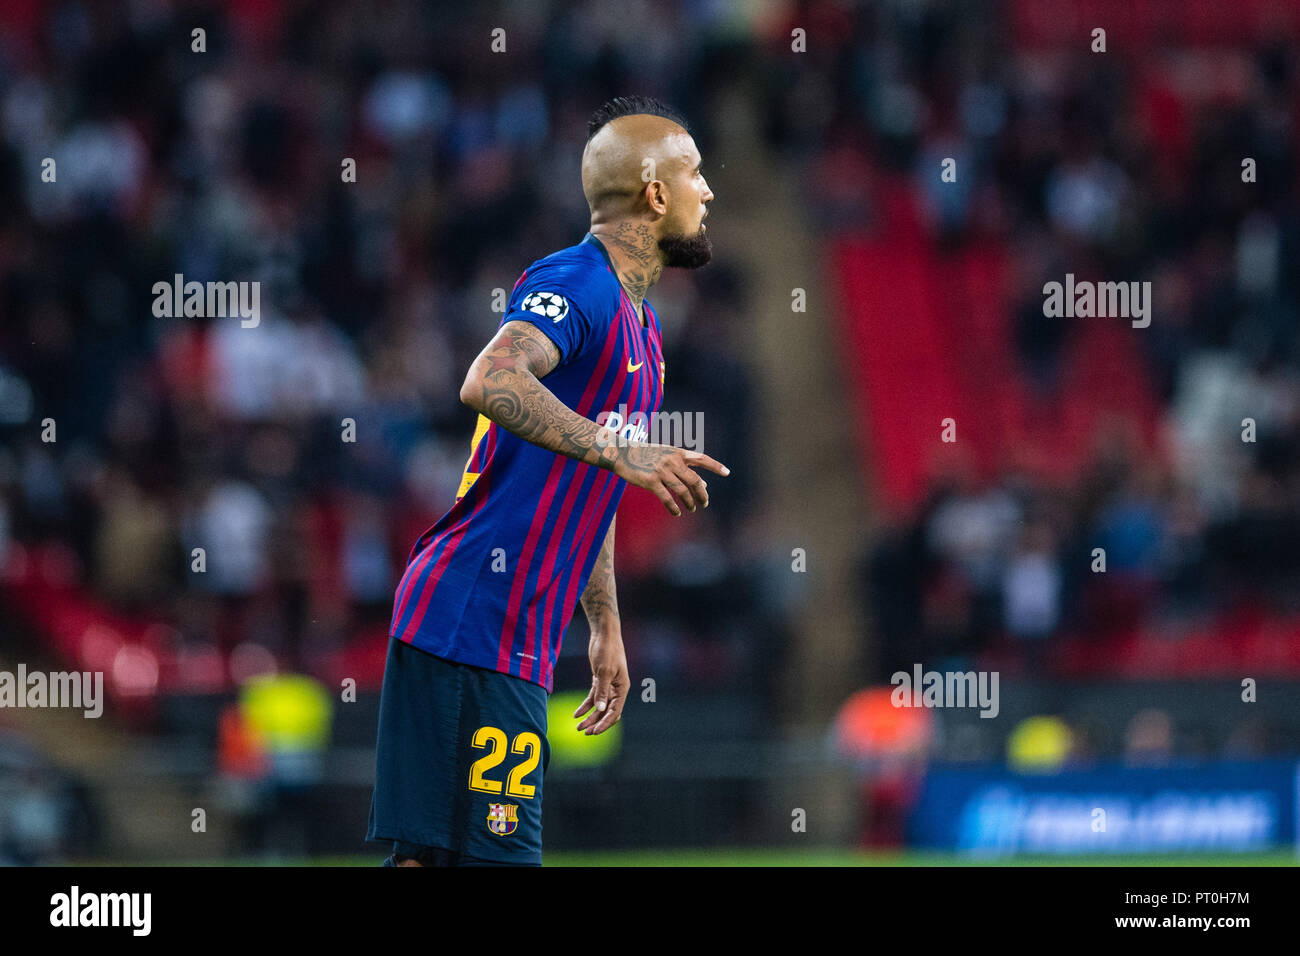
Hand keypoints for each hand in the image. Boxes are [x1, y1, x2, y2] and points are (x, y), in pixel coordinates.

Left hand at [573, 633, 628, 734]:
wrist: (604, 633)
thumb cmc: (607, 650)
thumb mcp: (604, 671)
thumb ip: (602, 691)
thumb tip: (600, 710)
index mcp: (622, 688)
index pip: (615, 712)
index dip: (604, 724)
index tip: (593, 732)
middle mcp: (616, 689)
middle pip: (607, 712)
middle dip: (596, 723)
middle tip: (584, 732)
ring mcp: (608, 685)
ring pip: (599, 707)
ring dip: (590, 717)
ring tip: (578, 726)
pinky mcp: (599, 680)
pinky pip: (593, 697)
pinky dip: (585, 706)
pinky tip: (577, 713)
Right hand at [613, 443, 729, 515]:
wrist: (622, 453)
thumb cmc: (646, 456)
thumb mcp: (667, 458)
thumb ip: (685, 469)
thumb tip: (705, 485)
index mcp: (678, 453)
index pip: (701, 459)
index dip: (715, 465)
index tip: (727, 472)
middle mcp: (672, 461)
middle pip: (695, 480)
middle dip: (702, 494)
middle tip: (705, 503)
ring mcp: (662, 471)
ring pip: (683, 490)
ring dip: (690, 502)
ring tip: (692, 509)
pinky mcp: (651, 481)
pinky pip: (667, 498)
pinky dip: (674, 508)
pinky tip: (677, 513)